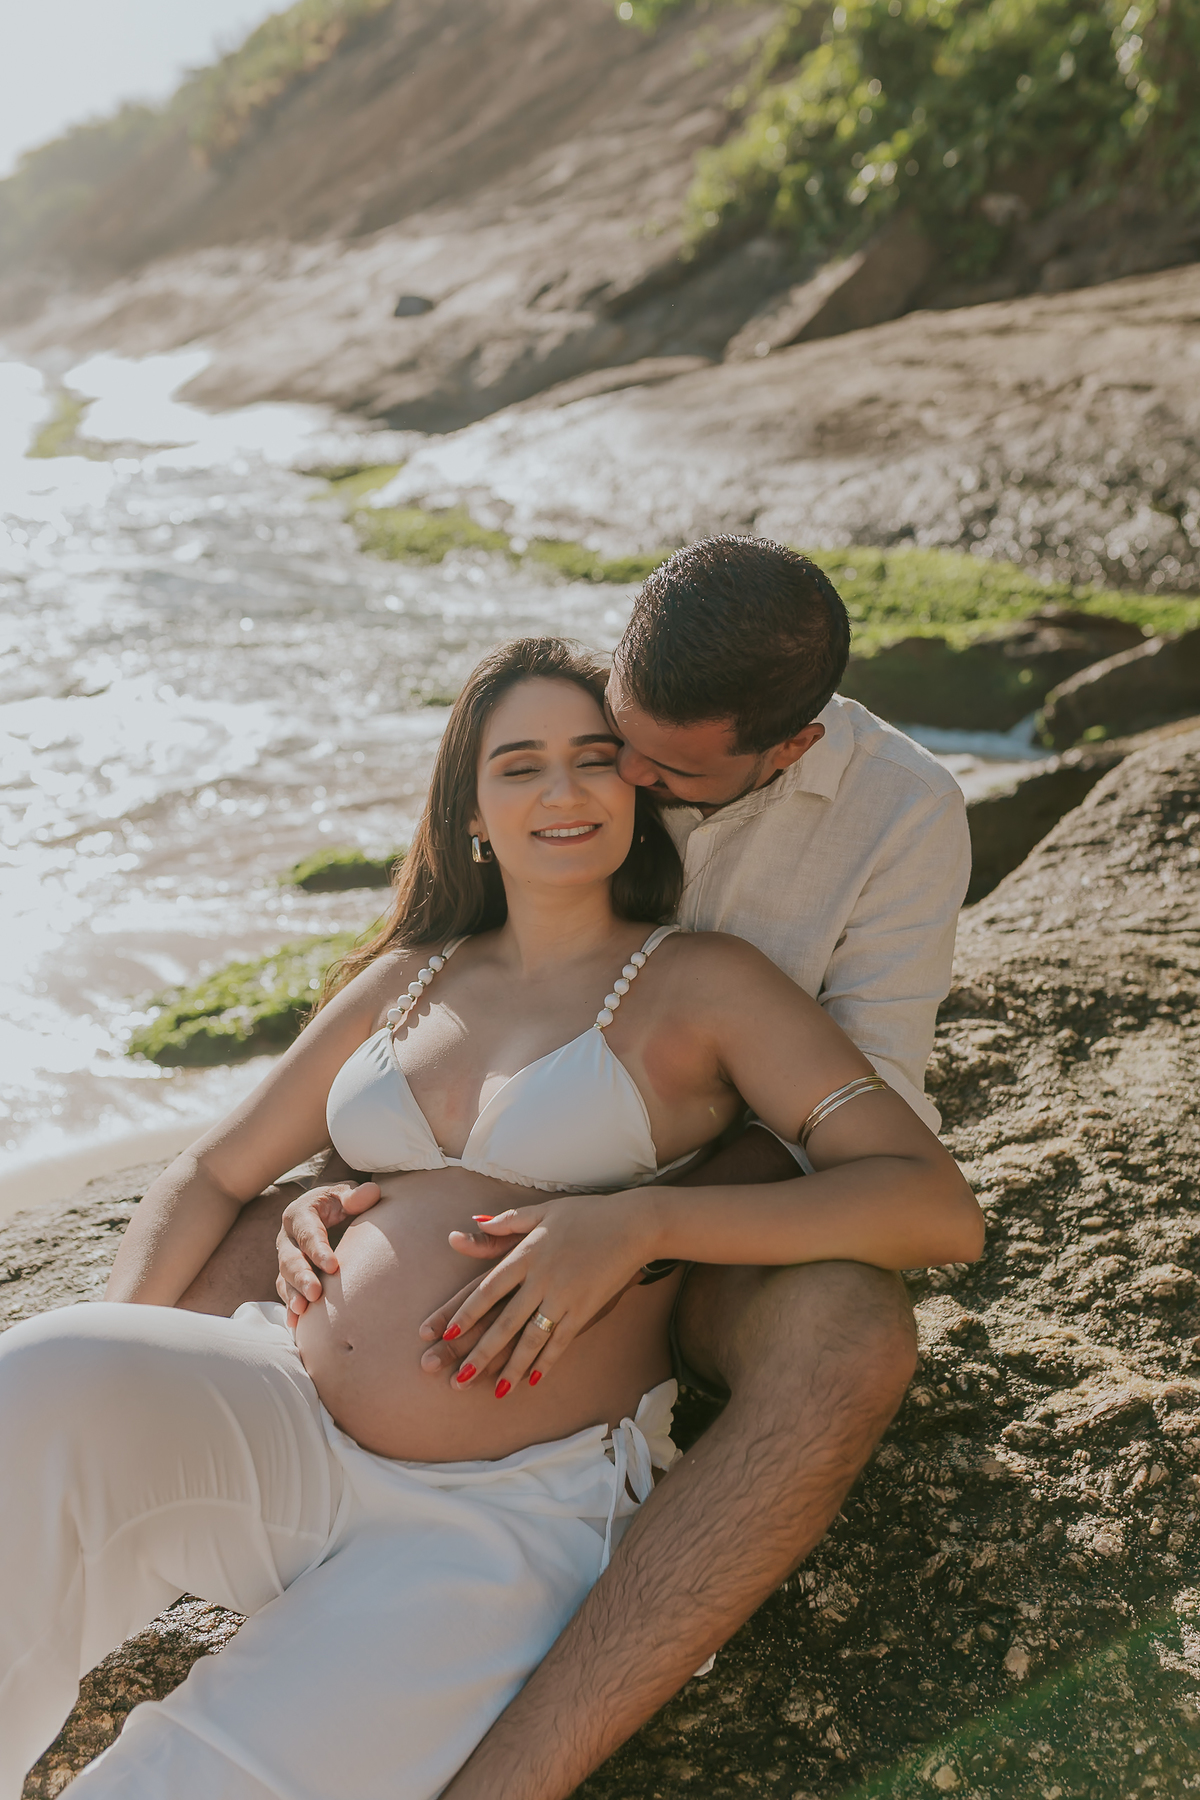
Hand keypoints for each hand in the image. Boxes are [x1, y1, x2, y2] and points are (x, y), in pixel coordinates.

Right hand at [276, 1181, 380, 1324]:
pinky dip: (289, 1306)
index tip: (333, 1266)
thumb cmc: (341, 1202)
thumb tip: (371, 1193)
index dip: (318, 1249)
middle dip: (301, 1276)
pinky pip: (285, 1291)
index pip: (307, 1232)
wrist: (329, 1210)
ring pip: (284, 1278)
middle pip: (289, 1258)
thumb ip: (356, 1196)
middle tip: (315, 1293)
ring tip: (302, 1310)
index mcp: (300, 1214)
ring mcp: (286, 1258)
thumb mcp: (346, 1194)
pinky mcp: (289, 1275)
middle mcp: (288, 1237)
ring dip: (293, 1294)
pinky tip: (295, 1323)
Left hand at [417, 1193, 653, 1394]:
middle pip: (505, 1321)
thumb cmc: (586, 1214)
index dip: (467, 1313)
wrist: (633, 1224)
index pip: (488, 1289)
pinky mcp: (586, 1309)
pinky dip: (547, 1362)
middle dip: (482, 1351)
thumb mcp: (543, 1211)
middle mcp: (542, 1279)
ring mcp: (565, 1297)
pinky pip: (562, 1341)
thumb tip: (472, 1225)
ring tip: (497, 1391)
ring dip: (513, 1366)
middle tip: (460, 1377)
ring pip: (533, 1338)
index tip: (447, 1334)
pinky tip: (533, 1380)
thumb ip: (506, 1222)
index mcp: (527, 1254)